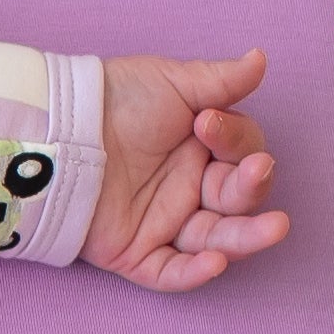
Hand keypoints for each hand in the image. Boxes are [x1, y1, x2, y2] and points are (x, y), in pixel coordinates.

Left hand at [84, 50, 291, 292]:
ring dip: (246, 237)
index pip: (244, 153)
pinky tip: (216, 263)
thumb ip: (219, 80)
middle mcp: (193, 190)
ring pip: (217, 240)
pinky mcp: (135, 252)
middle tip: (256, 170)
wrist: (58, 127)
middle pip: (239, 201)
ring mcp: (166, 223)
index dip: (237, 140)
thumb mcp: (170, 83)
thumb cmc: (115, 100)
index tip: (206, 122)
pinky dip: (194, 273)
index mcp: (206, 151)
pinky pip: (171, 273)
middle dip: (253, 187)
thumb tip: (260, 60)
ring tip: (274, 228)